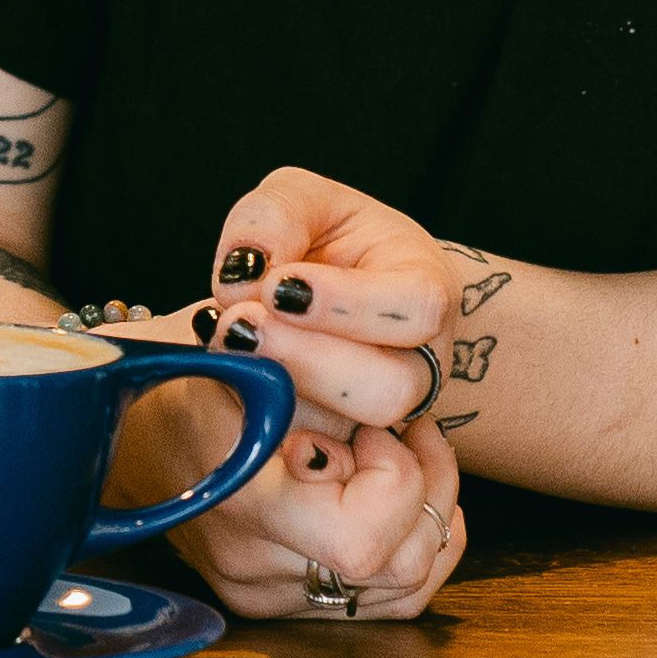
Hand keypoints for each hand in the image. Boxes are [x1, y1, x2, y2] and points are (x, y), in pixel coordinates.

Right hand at [168, 373, 463, 624]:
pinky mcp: (282, 605)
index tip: (377, 422)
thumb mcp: (260, 354)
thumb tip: (394, 412)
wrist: (133, 422)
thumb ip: (325, 384)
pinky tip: (396, 491)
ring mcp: (268, 596)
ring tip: (400, 450)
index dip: (394, 476)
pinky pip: (390, 597)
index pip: (364, 542)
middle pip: (401, 567)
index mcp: (244, 505)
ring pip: (407, 585)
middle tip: (401, 429)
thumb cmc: (202, 373)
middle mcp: (254, 569)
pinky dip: (413, 541)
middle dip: (425, 488)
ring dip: (427, 511)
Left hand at [190, 166, 454, 437]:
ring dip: (283, 393)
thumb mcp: (304, 199)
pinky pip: (316, 458)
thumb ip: (276, 216)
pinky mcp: (343, 446)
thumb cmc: (325, 238)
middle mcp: (420, 362)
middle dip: (308, 360)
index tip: (278, 285)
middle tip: (239, 325)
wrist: (324, 289)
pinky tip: (232, 388)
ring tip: (229, 344)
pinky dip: (268, 431)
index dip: (346, 304)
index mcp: (426, 290)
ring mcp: (385, 414)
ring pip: (352, 432)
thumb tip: (244, 269)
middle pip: (390, 390)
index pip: (417, 309)